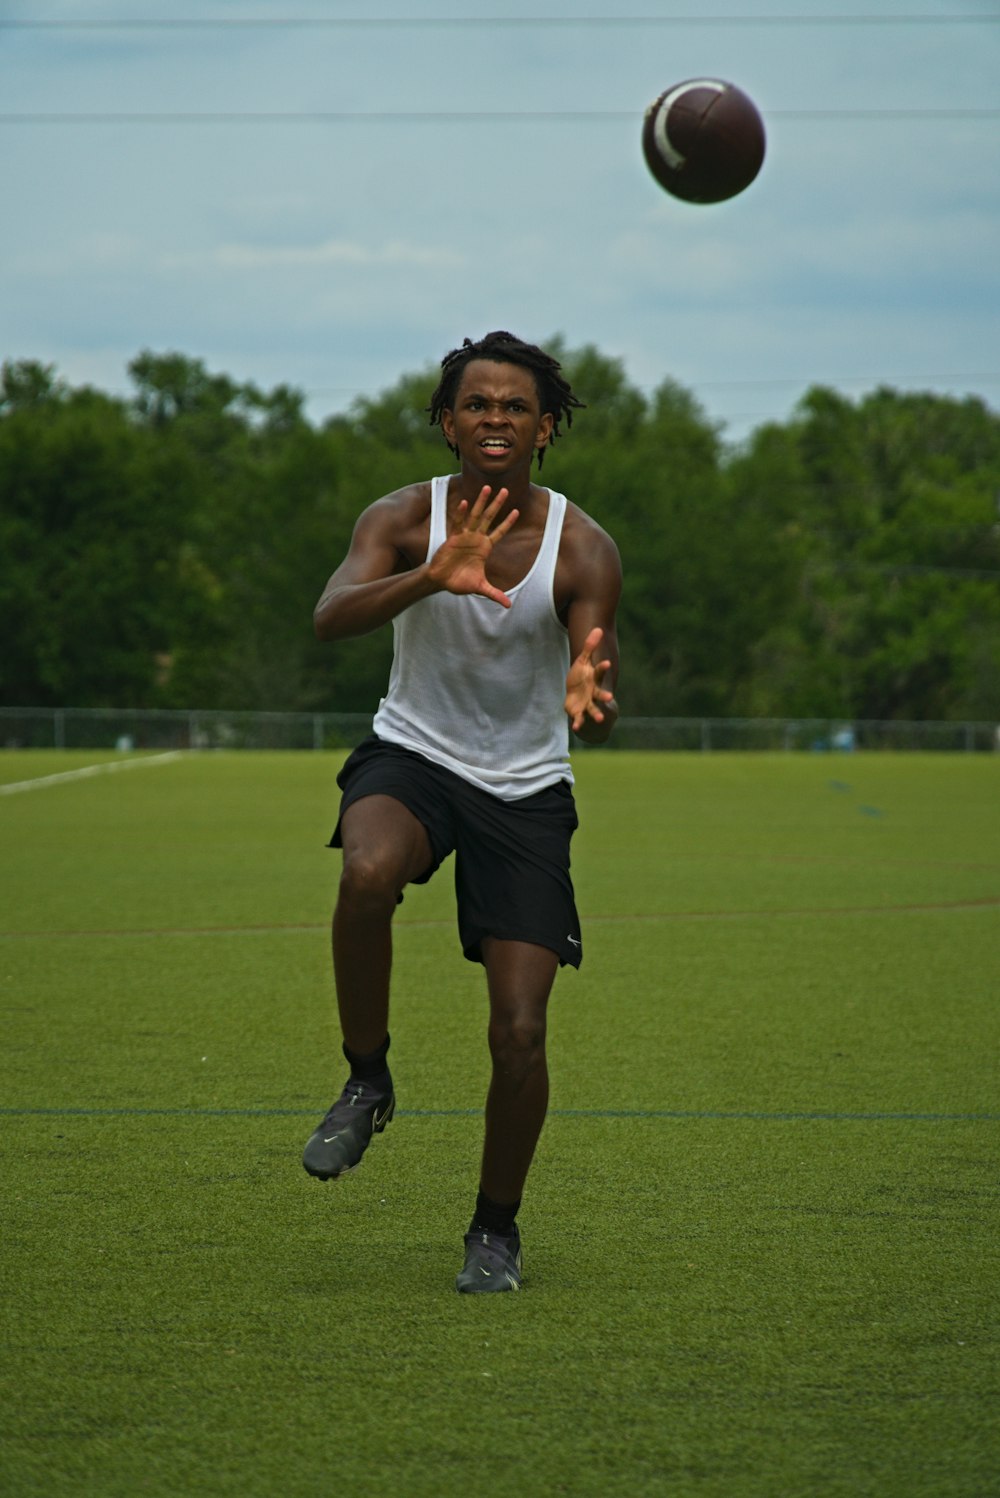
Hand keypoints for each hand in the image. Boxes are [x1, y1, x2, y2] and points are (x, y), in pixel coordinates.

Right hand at [427, 486, 519, 607]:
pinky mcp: (452, 538)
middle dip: (497, 504)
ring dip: (481, 502)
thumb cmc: (459, 582)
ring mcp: (465, 536)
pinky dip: (461, 514)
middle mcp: (476, 539)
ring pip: (475, 516)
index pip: (499, 532)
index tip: (517, 511)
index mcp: (485, 548)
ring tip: (487, 487)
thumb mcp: (480, 588)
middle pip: (489, 518)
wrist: (440, 581)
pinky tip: (465, 503)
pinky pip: (458, 524)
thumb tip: (509, 605)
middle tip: (505, 490)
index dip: (507, 522)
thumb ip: (494, 594)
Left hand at [565, 626, 613, 731]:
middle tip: (610, 696)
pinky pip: (579, 719)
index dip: (603, 667)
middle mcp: (593, 692)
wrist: (576, 694)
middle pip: (600, 693)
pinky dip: (578, 723)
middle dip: (605, 695)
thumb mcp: (583, 660)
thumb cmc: (581, 676)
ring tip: (599, 719)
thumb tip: (598, 628)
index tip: (607, 662)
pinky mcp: (579, 712)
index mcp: (594, 678)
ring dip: (596, 714)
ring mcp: (587, 703)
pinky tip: (575, 728)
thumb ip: (590, 646)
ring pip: (593, 709)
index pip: (599, 671)